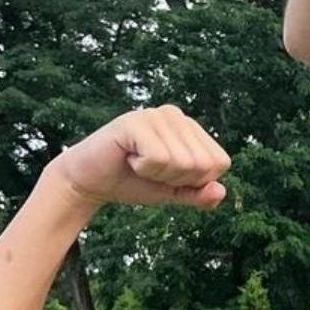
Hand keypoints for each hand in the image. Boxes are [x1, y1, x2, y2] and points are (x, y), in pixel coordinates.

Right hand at [48, 106, 230, 210]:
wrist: (89, 182)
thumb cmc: (134, 182)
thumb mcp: (174, 192)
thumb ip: (199, 194)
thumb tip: (220, 192)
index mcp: (192, 129)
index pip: (220, 163)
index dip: (195, 181)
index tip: (167, 174)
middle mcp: (177, 115)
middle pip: (203, 165)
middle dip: (176, 179)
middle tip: (150, 169)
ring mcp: (156, 115)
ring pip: (182, 163)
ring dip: (157, 174)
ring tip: (138, 162)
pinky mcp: (135, 121)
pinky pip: (158, 158)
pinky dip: (143, 168)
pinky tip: (128, 157)